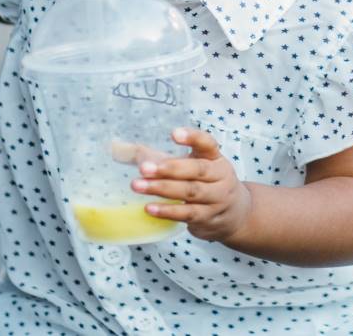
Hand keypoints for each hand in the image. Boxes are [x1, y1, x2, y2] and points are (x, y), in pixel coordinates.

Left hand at [131, 127, 251, 243]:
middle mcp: (220, 177)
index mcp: (215, 158)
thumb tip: (116, 148)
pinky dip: (168, 211)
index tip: (174, 134)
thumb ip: (156, 156)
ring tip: (137, 186)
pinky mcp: (209, 218)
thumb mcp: (189, 165)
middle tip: (144, 167)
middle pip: (197, 170)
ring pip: (190, 192)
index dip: (192, 138)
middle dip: (169, 168)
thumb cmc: (204, 183)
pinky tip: (149, 208)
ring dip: (162, 189)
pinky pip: (187, 214)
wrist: (237, 215)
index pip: (207, 143)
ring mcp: (217, 199)